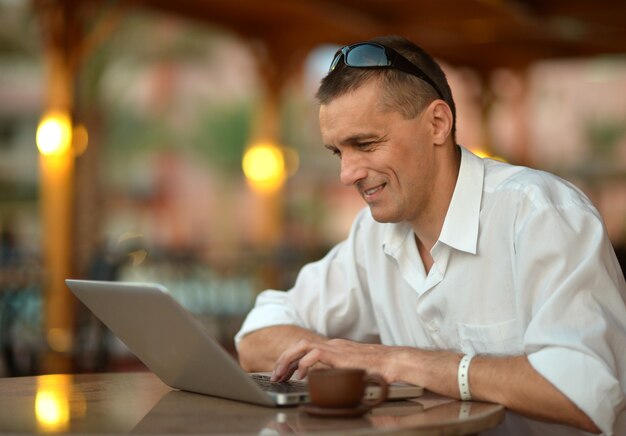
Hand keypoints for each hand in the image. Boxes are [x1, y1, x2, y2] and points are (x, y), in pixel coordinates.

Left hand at [270, 338, 393, 381]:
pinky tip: (300, 375)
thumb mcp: (351, 372)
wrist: (392, 363)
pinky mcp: (339, 354)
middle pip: (299, 345)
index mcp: (334, 348)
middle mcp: (333, 345)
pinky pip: (314, 353)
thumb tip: (325, 385)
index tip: (282, 373)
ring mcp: (335, 348)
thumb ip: (337, 374)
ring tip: (281, 375)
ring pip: (302, 346)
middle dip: (283, 360)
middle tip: (275, 376)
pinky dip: (304, 364)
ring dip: (288, 360)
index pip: (305, 348)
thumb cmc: (377, 370)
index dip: (290, 360)